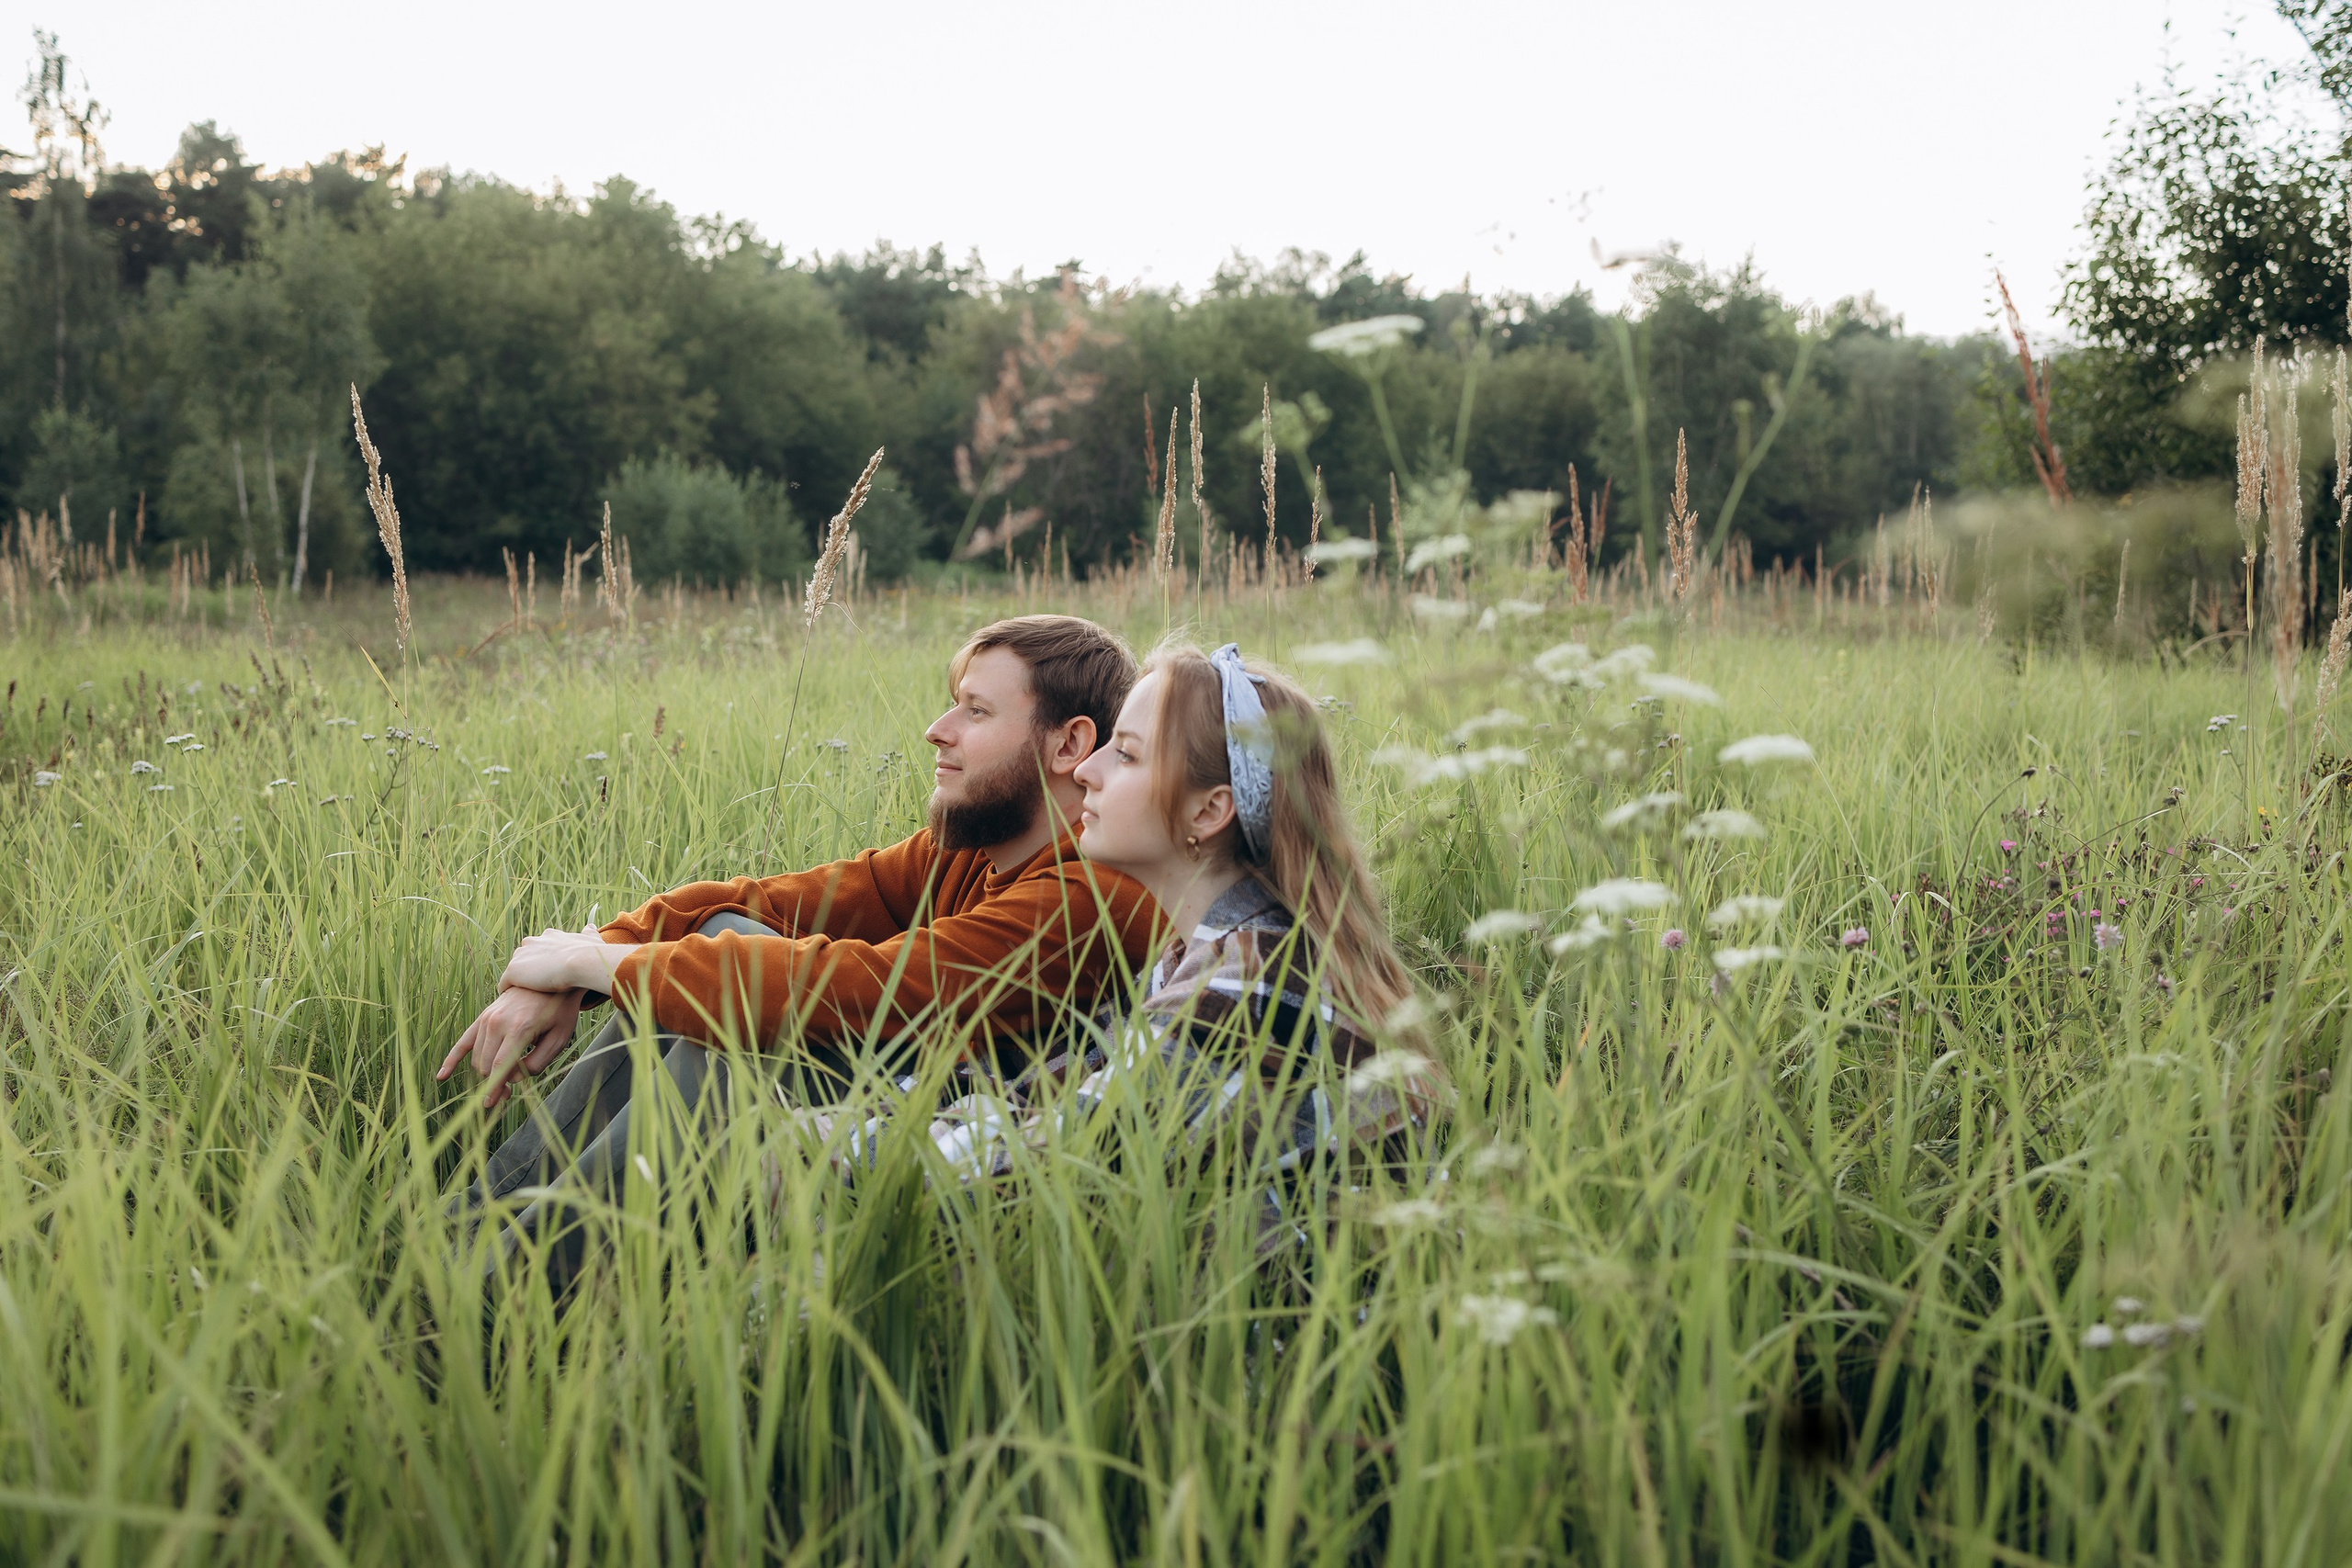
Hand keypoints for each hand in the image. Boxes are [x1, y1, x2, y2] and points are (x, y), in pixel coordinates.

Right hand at [438, 984, 587, 1109]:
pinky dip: (451, 1059)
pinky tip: (441, 1076)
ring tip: (502, 1085)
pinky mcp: (482, 1018)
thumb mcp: (559, 1039)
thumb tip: (514, 1078)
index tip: (491, 1104)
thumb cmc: (558, 1012)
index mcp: (519, 1028)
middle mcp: (497, 1022)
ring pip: (477, 1058)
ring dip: (484, 1075)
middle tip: (507, 1095)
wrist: (548, 980)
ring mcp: (487, 1019)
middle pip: (486, 1065)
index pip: (500, 1066)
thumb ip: (538, 1062)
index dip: (495, 1087)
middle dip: (494, 1083)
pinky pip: (463, 1041)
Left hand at [499, 924, 631, 994]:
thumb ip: (589, 934)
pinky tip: (516, 1002)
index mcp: (548, 936)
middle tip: (540, 989)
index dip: (545, 962)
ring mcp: (520, 956)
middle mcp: (531, 942)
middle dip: (530, 971)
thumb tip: (590, 927)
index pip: (540, 949)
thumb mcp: (591, 939)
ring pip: (515, 972)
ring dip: (519, 983)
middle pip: (524, 959)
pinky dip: (509, 992)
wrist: (581, 962)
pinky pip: (504, 985)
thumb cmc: (590, 953)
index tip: (551, 974)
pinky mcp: (512, 971)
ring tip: (526, 998)